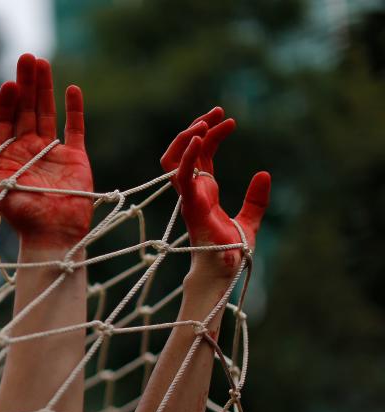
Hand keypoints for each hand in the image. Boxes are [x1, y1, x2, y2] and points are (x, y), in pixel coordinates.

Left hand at [0, 53, 92, 249]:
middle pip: (26, 109)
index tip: (9, 84)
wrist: (52, 234)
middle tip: (26, 58)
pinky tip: (71, 88)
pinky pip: (75, 128)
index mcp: (7, 155)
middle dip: (26, 84)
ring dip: (45, 88)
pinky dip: (74, 109)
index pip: (4, 120)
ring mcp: (53, 152)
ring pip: (47, 112)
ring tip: (42, 62)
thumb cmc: (19, 215)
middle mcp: (29, 149)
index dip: (6, 101)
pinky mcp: (75, 157)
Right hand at [161, 108, 270, 279]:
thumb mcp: (249, 219)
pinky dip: (188, 155)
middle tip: (217, 111)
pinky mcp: (190, 204)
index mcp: (204, 192)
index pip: (202, 156)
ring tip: (206, 120)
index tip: (229, 120)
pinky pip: (181, 175)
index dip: (212, 135)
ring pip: (175, 159)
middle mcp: (192, 192)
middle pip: (185, 152)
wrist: (224, 272)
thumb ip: (256, 198)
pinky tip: (200, 137)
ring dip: (187, 137)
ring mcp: (189, 197)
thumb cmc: (231, 252)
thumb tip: (264, 172)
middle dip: (196, 128)